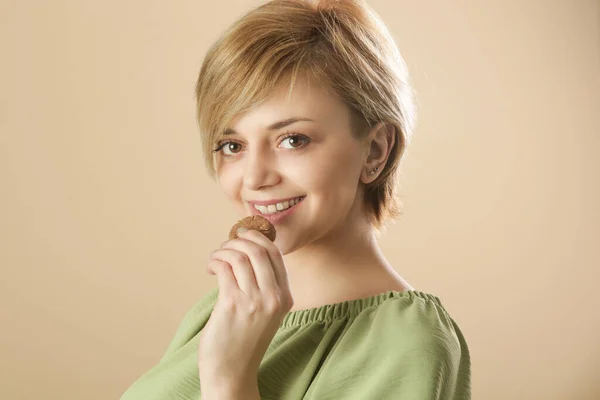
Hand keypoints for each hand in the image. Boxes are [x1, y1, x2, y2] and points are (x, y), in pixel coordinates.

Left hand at [198, 227, 293, 391]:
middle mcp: (273, 298)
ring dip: (223, 250)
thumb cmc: (244, 339)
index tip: (242, 234)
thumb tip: (247, 249)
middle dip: (238, 240)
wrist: (232, 370)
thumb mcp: (266, 312)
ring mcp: (254, 301)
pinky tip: (210, 267)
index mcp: (285, 297)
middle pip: (258, 250)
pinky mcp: (233, 304)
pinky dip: (215, 261)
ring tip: (215, 258)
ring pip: (239, 256)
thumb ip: (265, 286)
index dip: (257, 238)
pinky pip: (224, 268)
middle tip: (225, 244)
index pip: (275, 254)